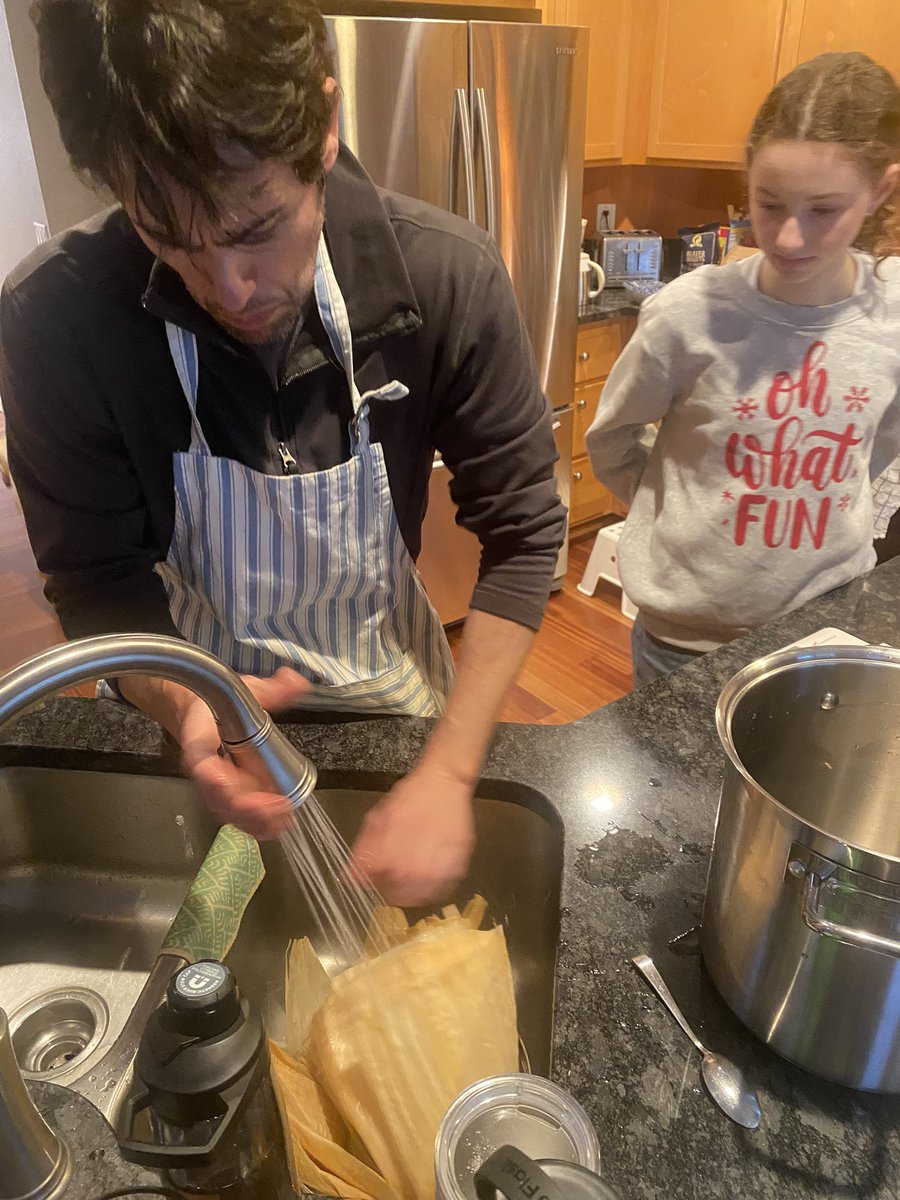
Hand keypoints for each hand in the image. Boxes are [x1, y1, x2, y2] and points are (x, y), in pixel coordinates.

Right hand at [179, 667, 309, 839]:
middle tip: (276, 806)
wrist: (201, 714)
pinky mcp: (227, 799)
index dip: (213, 777)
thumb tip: (295, 682)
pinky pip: (237, 818)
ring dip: (254, 821)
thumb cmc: (220, 704)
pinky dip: (256, 825)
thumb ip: (272, 689)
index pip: (201, 763)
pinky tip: (278, 826)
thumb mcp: (246, 690)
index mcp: (200, 741)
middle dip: (246, 807)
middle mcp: (204, 770)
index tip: (228, 780)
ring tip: (282, 820)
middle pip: (217, 798)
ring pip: (227, 813)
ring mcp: (213, 788)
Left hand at [350, 762, 475, 906]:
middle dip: (393, 887)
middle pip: (396, 899)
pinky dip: (434, 885)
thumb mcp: (376, 820)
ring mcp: (435, 874)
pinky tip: (431, 869)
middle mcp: (410, 873)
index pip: (374, 891)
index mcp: (386, 862)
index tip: (377, 874)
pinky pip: (441, 891)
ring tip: (415, 871)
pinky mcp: (456, 871)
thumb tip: (350, 879)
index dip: (374, 882)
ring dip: (414, 889)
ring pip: (419, 898)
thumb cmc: (408, 799)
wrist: (444, 784)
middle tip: (397, 870)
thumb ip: (362, 852)